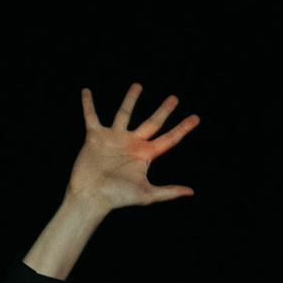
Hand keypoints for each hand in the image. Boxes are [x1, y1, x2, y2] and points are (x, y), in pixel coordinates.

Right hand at [67, 85, 200, 213]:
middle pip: (152, 122)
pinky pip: (91, 116)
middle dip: (164, 110)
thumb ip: (169, 191)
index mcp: (145, 154)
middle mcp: (131, 144)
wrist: (91, 196)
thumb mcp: (147, 194)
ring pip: (124, 114)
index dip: (183, 128)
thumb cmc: (118, 197)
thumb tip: (191, 191)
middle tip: (174, 98)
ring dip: (130, 99)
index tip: (196, 118)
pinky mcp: (95, 137)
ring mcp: (113, 138)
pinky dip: (87, 104)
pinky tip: (86, 91)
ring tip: (138, 85)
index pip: (169, 138)